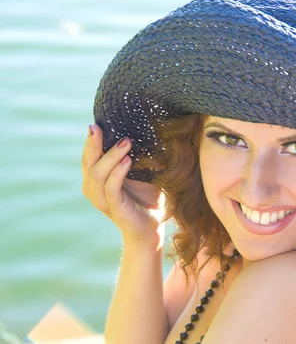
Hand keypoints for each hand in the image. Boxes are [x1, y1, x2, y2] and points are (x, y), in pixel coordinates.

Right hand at [82, 124, 164, 246]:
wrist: (151, 228)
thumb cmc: (147, 197)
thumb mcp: (140, 172)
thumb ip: (135, 155)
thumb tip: (142, 129)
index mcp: (97, 179)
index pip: (89, 156)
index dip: (90, 140)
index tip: (96, 123)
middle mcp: (94, 189)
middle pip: (88, 162)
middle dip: (92, 143)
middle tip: (99, 127)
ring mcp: (103, 199)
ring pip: (98, 173)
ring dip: (111, 155)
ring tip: (125, 141)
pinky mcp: (115, 207)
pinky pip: (111, 187)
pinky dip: (118, 172)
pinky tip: (128, 160)